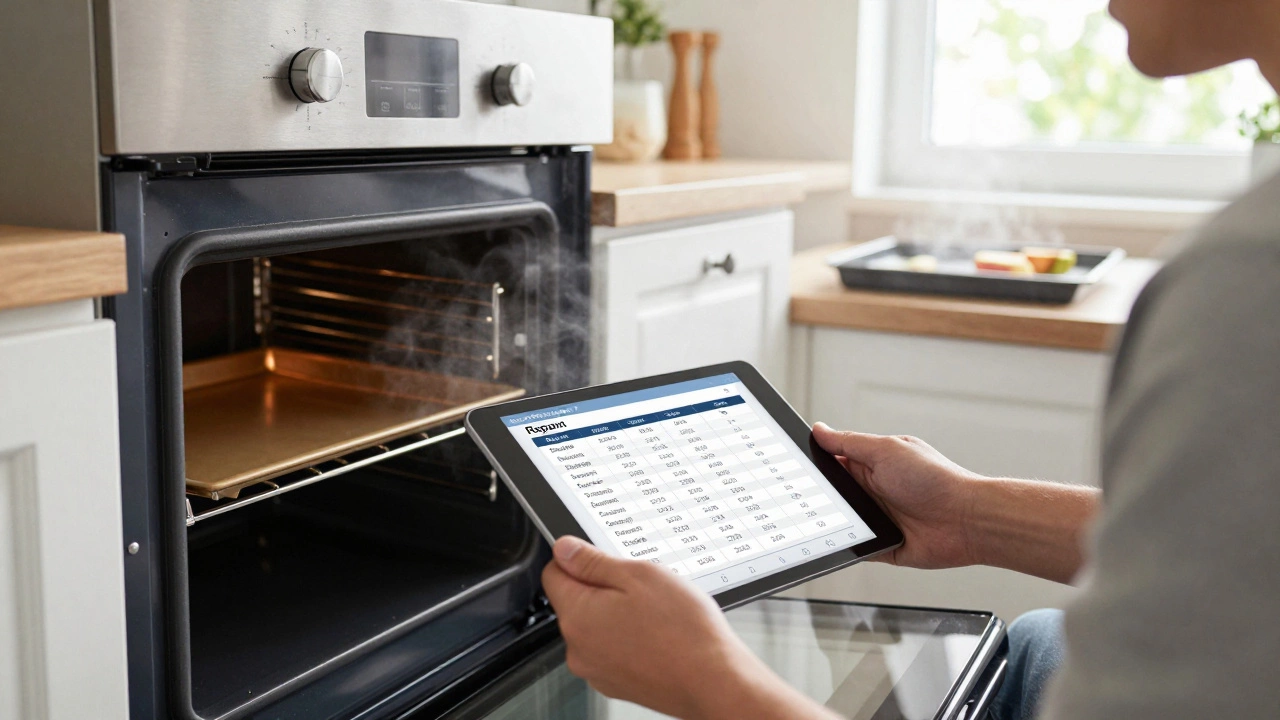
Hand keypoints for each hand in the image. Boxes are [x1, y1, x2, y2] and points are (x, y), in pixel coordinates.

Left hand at [542, 536, 837, 719]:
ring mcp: (597, 670)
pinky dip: (631, 638)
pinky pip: (613, 648)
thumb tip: (564, 549)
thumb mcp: (639, 575)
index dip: (578, 558)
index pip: (554, 572)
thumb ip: (593, 561)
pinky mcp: (617, 683)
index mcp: (577, 616)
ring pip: (597, 625)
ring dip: (619, 613)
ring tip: (657, 614)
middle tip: (643, 587)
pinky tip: (659, 635)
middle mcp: (579, 648)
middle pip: (576, 600)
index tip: (605, 558)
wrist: (713, 682)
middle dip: (604, 587)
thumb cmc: (683, 631)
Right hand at [811, 422, 980, 569]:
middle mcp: (874, 489)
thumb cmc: (935, 479)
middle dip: (818, 495)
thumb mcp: (886, 450)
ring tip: (820, 521)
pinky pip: (855, 547)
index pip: (833, 460)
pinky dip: (845, 547)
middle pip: (833, 493)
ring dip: (832, 522)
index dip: (814, 463)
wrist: (966, 520)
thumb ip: (849, 443)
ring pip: (840, 521)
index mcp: (873, 462)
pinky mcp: (882, 544)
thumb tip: (819, 430)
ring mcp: (878, 517)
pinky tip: (836, 544)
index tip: (793, 466)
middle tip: (802, 497)